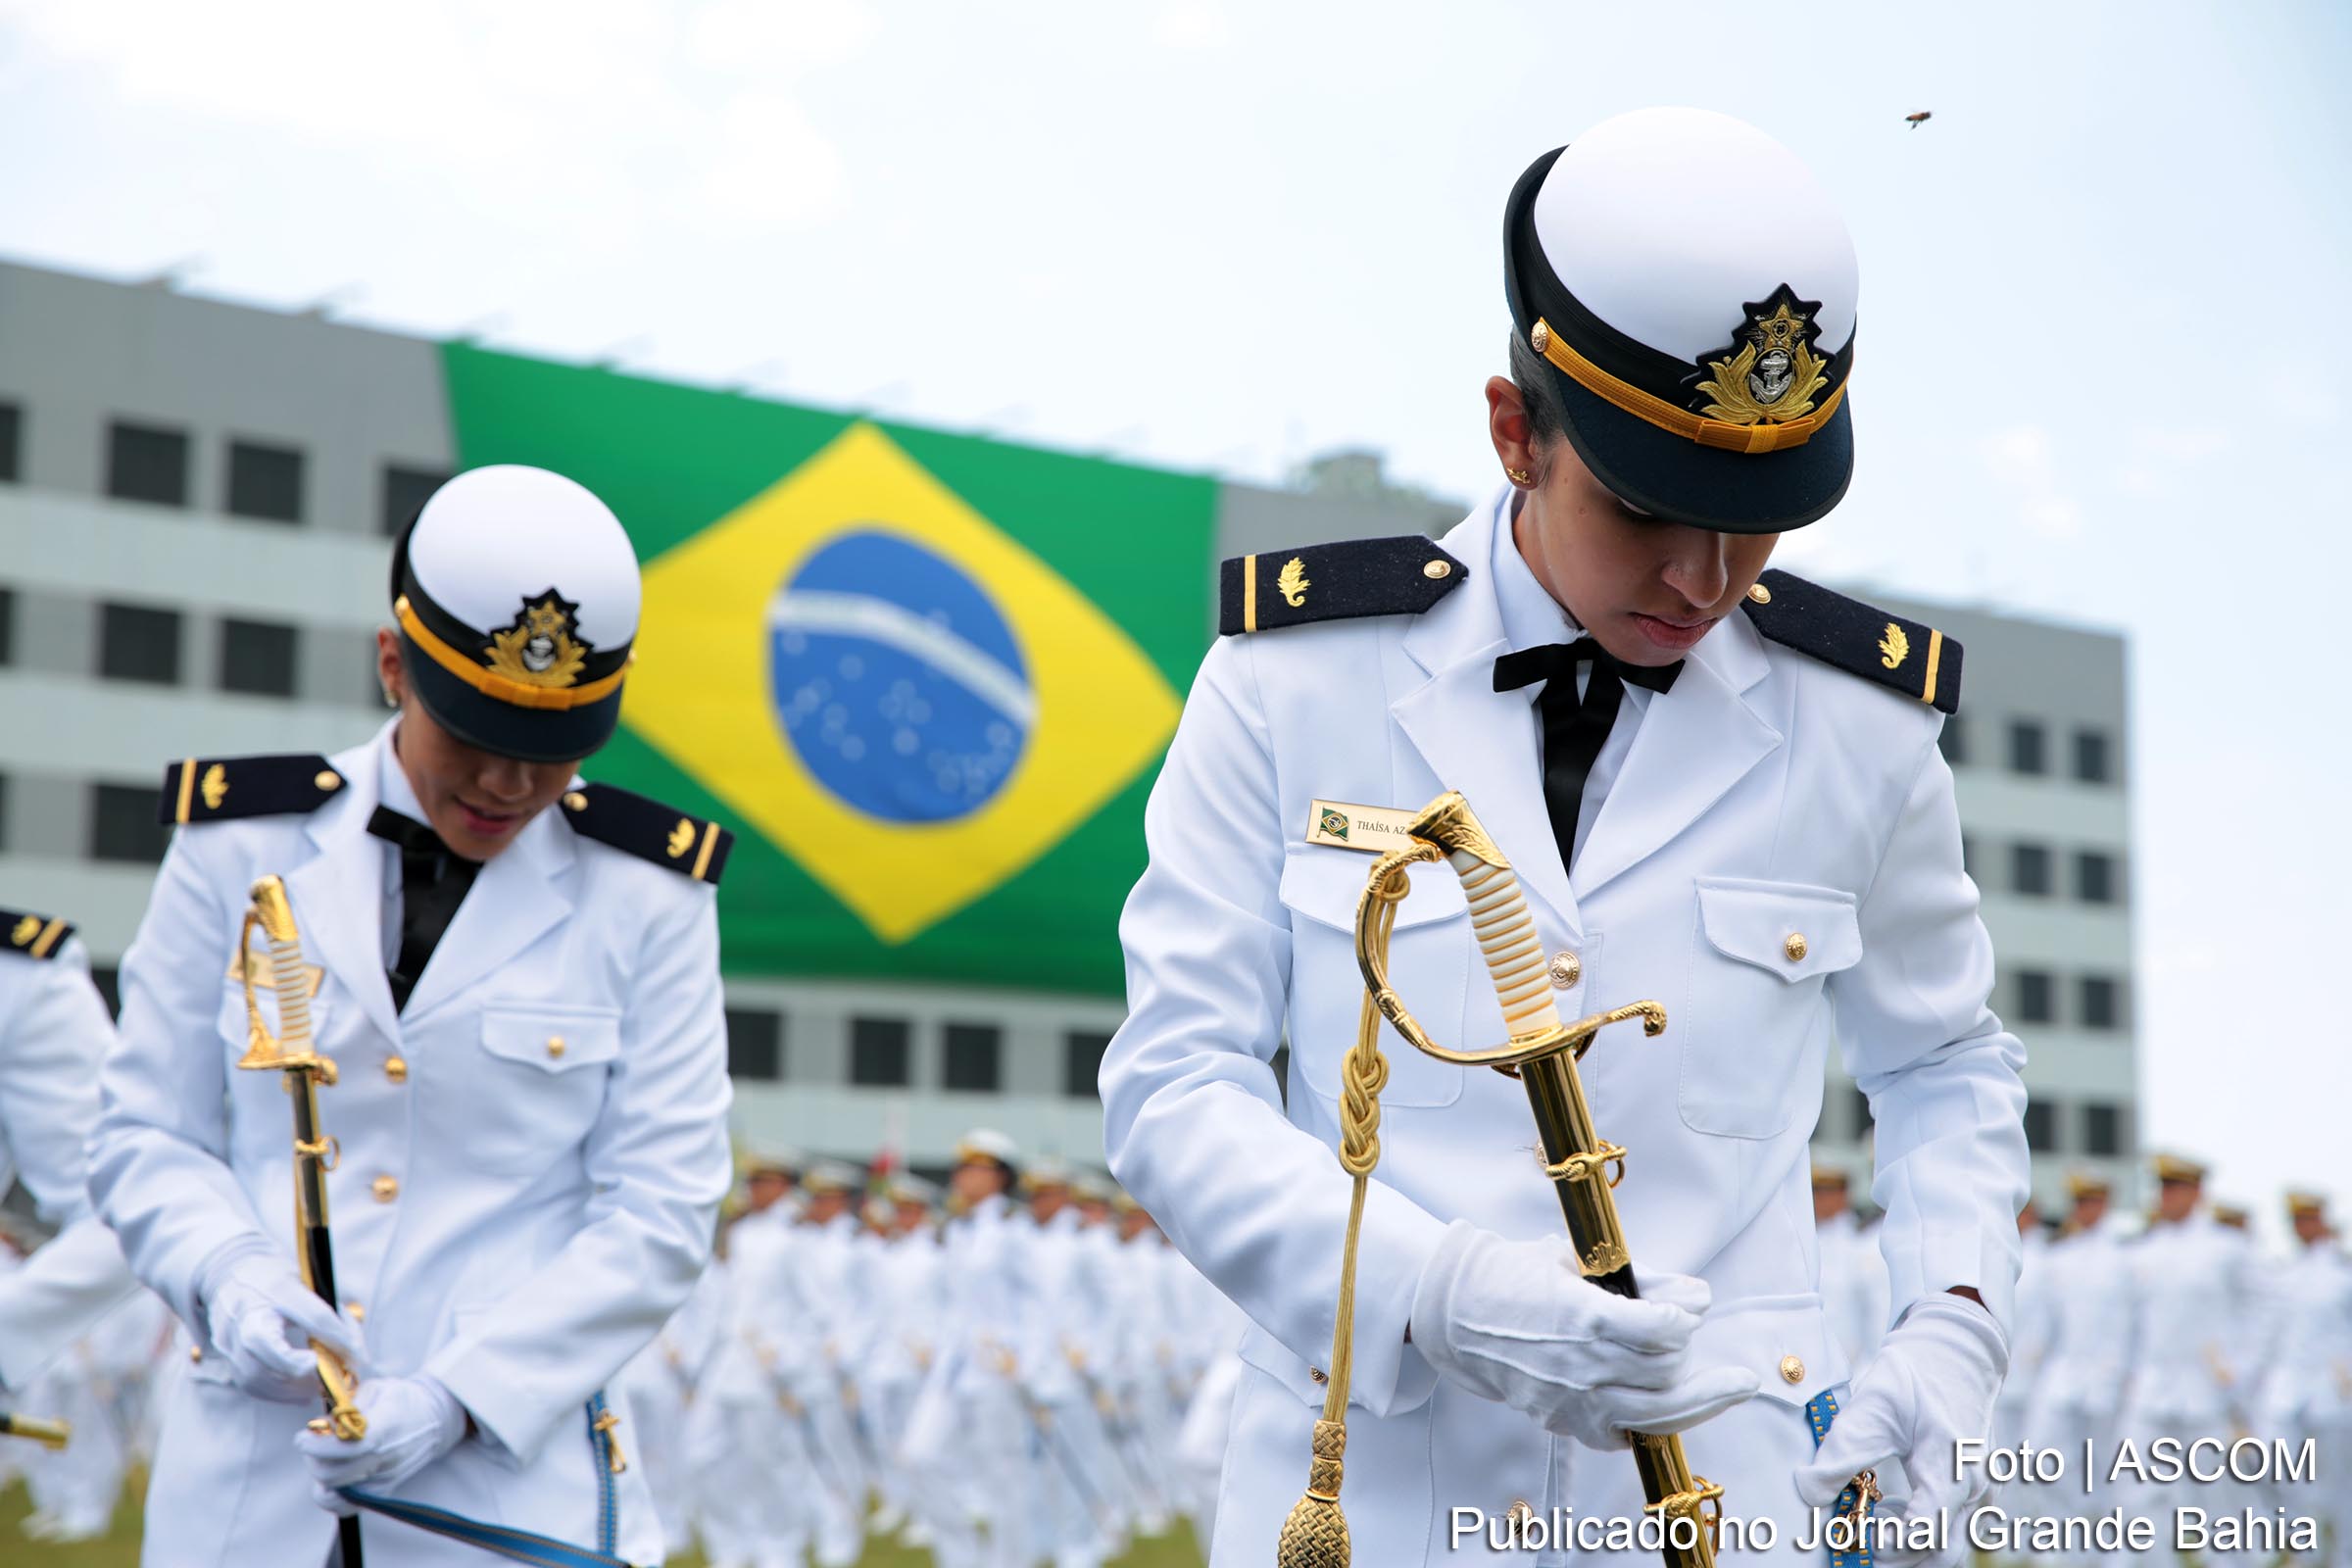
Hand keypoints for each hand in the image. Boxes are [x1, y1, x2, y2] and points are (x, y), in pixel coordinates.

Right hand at [199, 1251, 363, 1404]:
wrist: (229, 1275)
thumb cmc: (277, 1280)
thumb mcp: (307, 1281)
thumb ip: (330, 1312)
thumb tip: (355, 1352)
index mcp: (276, 1286)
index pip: (311, 1315)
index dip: (338, 1338)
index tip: (357, 1356)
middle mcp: (246, 1312)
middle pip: (265, 1346)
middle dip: (300, 1369)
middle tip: (329, 1378)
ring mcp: (229, 1336)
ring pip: (254, 1374)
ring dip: (291, 1389)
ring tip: (318, 1387)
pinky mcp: (225, 1355)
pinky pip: (250, 1383)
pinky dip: (277, 1393)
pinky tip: (298, 1390)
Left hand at [295, 1375, 467, 1512]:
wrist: (435, 1418)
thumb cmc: (401, 1400)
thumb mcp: (377, 1389)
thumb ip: (347, 1407)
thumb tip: (320, 1427)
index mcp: (387, 1427)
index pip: (349, 1448)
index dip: (319, 1446)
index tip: (302, 1437)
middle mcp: (388, 1457)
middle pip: (335, 1474)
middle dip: (313, 1458)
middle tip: (311, 1443)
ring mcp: (387, 1478)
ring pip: (337, 1494)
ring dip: (321, 1476)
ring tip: (323, 1458)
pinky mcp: (385, 1491)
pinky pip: (348, 1506)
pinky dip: (332, 1497)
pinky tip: (331, 1480)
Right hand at [1409, 1221, 1757, 1451]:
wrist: (1458, 1316)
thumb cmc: (1517, 1276)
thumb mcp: (1576, 1261)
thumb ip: (1642, 1280)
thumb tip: (1699, 1298)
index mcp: (1583, 1316)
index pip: (1662, 1329)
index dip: (1684, 1319)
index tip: (1688, 1310)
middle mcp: (1581, 1365)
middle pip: (1667, 1371)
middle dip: (1687, 1350)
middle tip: (1685, 1334)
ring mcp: (1573, 1400)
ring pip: (1660, 1414)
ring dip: (1702, 1398)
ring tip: (1733, 1385)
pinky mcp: (1565, 1422)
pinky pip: (1625, 1435)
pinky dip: (1649, 1420)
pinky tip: (1660, 1401)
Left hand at [1794, 1294, 2007, 1566]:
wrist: (1953, 1351)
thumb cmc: (1912, 1376)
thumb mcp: (1869, 1408)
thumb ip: (1839, 1453)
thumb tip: (1808, 1495)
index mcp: (1951, 1466)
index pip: (1928, 1531)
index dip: (1892, 1543)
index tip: (1860, 1535)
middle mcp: (1974, 1486)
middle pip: (1943, 1552)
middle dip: (1900, 1558)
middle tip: (1860, 1547)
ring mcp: (1980, 1490)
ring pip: (1949, 1544)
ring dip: (1909, 1546)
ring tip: (1872, 1522)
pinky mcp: (1974, 1489)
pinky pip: (1952, 1527)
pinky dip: (1920, 1531)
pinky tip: (1891, 1508)